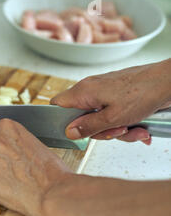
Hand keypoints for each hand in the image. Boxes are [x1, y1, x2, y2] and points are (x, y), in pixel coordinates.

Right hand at [50, 59, 170, 144]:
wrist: (169, 81)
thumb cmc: (144, 93)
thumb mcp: (113, 118)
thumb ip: (88, 127)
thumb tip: (69, 132)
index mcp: (83, 92)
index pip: (56, 106)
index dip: (61, 122)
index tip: (76, 133)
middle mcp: (90, 89)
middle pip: (81, 118)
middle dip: (100, 131)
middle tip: (117, 132)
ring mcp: (104, 91)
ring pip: (100, 119)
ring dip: (117, 130)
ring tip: (135, 130)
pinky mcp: (116, 94)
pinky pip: (112, 114)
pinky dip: (125, 123)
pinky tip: (140, 127)